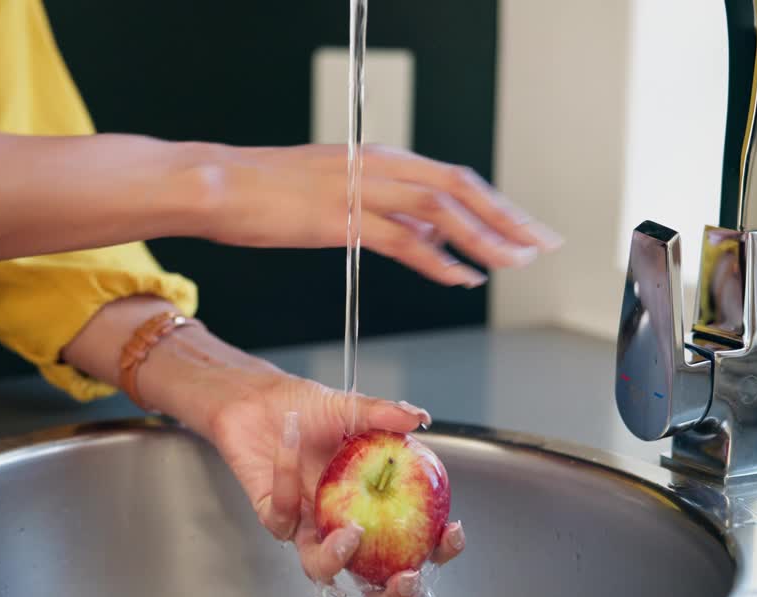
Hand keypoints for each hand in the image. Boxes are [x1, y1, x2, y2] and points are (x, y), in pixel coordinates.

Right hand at [187, 143, 562, 286]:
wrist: (215, 184)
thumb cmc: (264, 193)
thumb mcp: (334, 195)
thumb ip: (385, 213)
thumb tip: (429, 236)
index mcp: (377, 159)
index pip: (451, 178)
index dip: (495, 203)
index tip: (525, 226)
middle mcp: (375, 167)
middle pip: (459, 187)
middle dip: (506, 217)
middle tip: (542, 243)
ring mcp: (358, 189)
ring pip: (439, 209)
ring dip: (482, 236)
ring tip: (512, 262)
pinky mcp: (338, 217)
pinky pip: (401, 240)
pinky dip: (437, 259)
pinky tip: (459, 276)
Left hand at [204, 371, 465, 596]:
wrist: (258, 398)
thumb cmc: (307, 409)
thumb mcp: (349, 407)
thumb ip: (383, 414)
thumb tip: (418, 418)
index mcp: (373, 506)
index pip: (414, 542)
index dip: (437, 550)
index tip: (450, 533)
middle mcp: (342, 525)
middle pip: (371, 582)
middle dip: (392, 595)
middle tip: (404, 578)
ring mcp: (307, 527)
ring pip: (319, 567)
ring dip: (336, 559)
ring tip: (350, 532)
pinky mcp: (272, 517)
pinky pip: (282, 513)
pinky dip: (287, 477)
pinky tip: (291, 440)